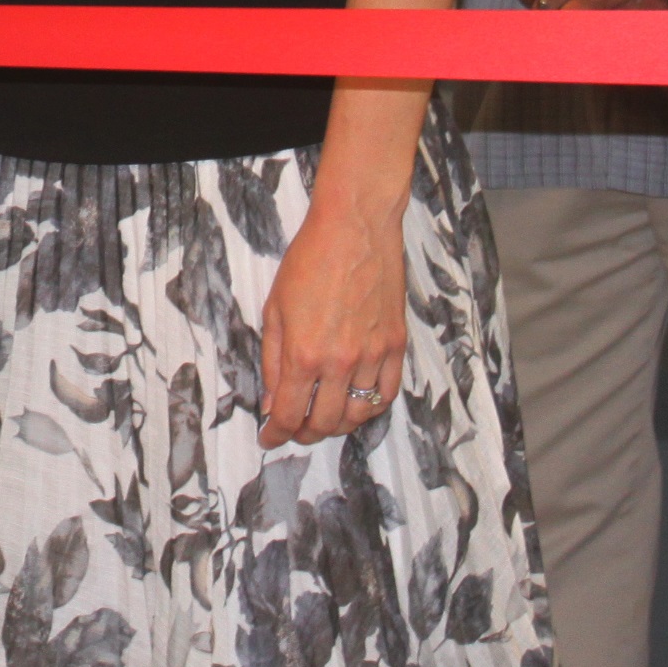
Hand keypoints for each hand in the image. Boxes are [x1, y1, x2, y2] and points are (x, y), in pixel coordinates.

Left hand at [257, 196, 407, 447]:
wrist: (354, 227)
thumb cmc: (308, 260)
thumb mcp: (274, 309)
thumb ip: (273, 361)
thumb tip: (272, 403)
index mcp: (304, 354)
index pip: (289, 414)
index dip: (276, 434)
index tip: (270, 439)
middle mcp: (340, 362)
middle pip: (325, 422)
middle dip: (305, 434)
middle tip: (295, 430)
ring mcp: (373, 355)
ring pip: (358, 414)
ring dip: (339, 425)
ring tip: (325, 419)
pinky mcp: (397, 345)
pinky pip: (388, 393)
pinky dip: (371, 407)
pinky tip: (357, 403)